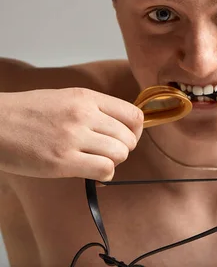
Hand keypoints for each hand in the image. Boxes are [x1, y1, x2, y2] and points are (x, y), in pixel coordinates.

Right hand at [0, 88, 143, 180]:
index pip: (133, 115)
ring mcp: (73, 138)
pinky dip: (104, 174)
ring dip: (113, 162)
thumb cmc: (26, 113)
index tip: (127, 138)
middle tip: (108, 153)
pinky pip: (104, 169)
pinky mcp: (62, 161)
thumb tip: (120, 129)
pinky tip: (91, 172)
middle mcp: (84, 115)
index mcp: (86, 98)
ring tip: (97, 161)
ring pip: (120, 154)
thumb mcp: (65, 99)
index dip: (135, 131)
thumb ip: (93, 110)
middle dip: (123, 149)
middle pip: (129, 138)